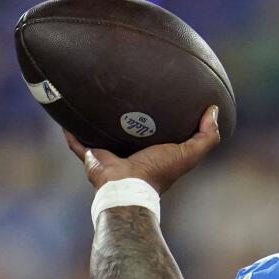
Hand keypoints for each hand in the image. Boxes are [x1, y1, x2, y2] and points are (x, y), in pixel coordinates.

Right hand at [64, 105, 220, 193]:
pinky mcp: (91, 157)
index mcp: (151, 153)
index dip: (157, 118)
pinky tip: (64, 114)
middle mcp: (130, 154)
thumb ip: (206, 136)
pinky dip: (70, 131)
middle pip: (126, 132)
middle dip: (124, 116)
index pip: (155, 133)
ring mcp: (109, 155)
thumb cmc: (158, 172)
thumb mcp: (189, 153)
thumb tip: (214, 110)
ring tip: (91, 96)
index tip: (159, 97)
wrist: (127, 187)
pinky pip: (77, 142)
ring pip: (100, 134)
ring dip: (96, 120)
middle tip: (123, 91)